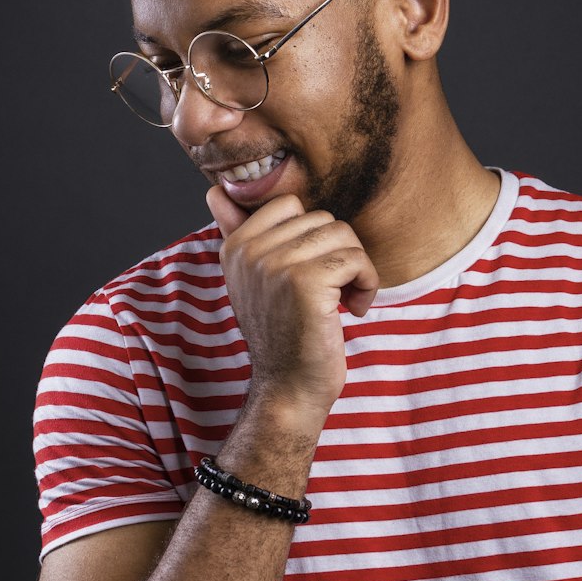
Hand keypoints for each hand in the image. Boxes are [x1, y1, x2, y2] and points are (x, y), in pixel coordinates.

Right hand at [207, 185, 379, 423]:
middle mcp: (249, 252)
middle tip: (333, 293)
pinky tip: (353, 310)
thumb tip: (214, 191)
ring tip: (344, 301)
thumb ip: (237, 233)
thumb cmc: (282, 336)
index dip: (313, 238)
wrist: (289, 390)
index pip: (291, 205)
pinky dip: (367, 284)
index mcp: (235, 247)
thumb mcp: (253, 281)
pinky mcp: (305, 282)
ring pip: (343, 235)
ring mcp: (275, 265)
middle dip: (339, 255)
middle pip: (322, 218)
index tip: (311, 275)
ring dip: (357, 270)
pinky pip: (356, 259)